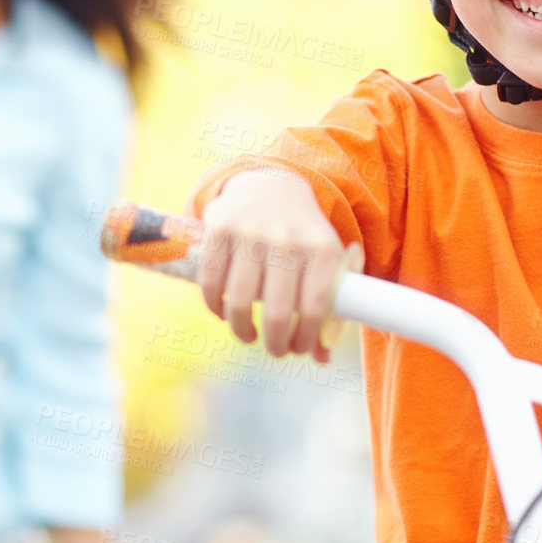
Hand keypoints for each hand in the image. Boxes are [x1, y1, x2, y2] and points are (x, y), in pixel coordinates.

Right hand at [198, 167, 360, 362]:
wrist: (272, 184)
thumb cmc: (304, 235)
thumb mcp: (326, 261)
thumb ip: (329, 307)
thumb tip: (322, 358)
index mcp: (322, 248)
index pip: (317, 307)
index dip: (307, 338)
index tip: (299, 350)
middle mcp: (287, 238)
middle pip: (279, 311)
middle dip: (276, 343)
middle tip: (275, 350)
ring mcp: (252, 231)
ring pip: (242, 301)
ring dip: (243, 329)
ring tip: (249, 335)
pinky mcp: (220, 228)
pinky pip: (212, 282)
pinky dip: (216, 306)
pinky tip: (225, 313)